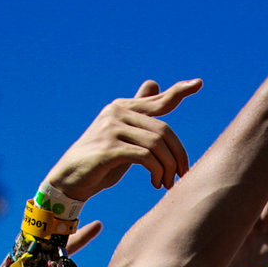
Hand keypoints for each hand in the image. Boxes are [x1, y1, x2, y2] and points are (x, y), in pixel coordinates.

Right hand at [44, 79, 201, 199]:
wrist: (69, 180)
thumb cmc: (99, 160)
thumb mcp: (122, 135)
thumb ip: (138, 113)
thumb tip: (153, 82)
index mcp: (122, 108)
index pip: (158, 100)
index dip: (179, 91)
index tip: (198, 83)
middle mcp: (116, 113)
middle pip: (164, 131)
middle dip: (178, 155)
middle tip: (181, 175)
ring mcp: (111, 129)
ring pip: (157, 144)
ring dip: (168, 168)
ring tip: (165, 183)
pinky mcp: (108, 149)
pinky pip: (145, 157)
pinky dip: (156, 171)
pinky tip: (155, 182)